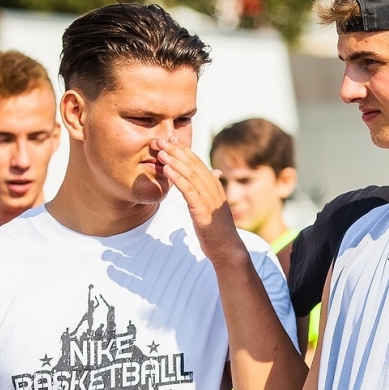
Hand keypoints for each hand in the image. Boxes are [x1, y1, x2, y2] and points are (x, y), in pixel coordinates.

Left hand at [153, 138, 242, 260]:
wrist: (227, 249)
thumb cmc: (218, 230)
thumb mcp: (214, 206)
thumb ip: (211, 190)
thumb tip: (214, 174)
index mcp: (215, 186)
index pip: (198, 163)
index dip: (184, 150)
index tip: (171, 140)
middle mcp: (214, 189)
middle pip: (194, 164)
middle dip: (177, 151)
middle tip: (162, 140)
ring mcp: (209, 199)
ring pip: (191, 174)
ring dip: (175, 161)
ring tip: (161, 151)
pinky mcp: (203, 210)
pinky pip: (189, 190)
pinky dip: (177, 178)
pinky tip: (167, 170)